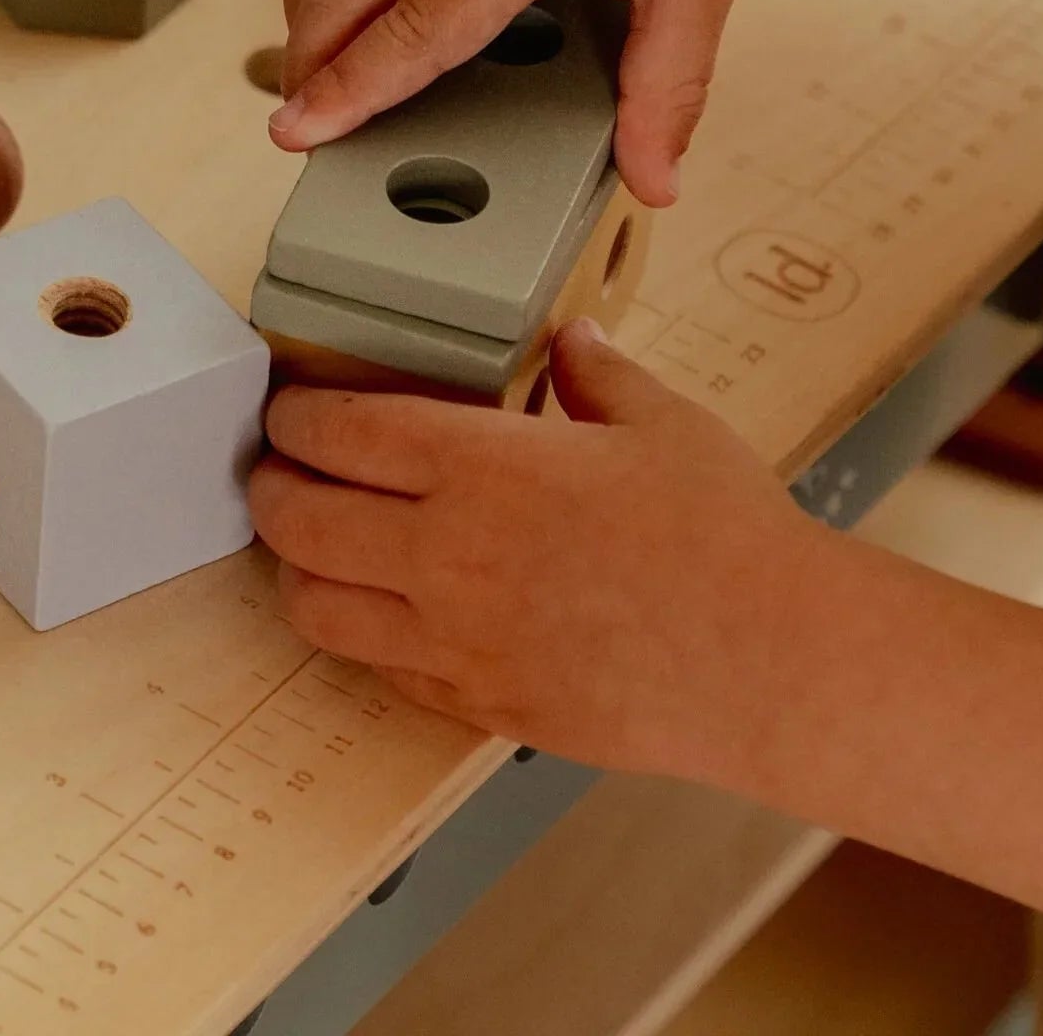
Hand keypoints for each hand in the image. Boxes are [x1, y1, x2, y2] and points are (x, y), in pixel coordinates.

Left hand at [247, 321, 815, 781]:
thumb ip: (599, 374)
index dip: (297, 415)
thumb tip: (572, 340)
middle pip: (298, 520)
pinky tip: (385, 611)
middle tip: (274, 470)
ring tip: (308, 544)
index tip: (288, 407)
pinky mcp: (479, 703)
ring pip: (317, 608)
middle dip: (270, 487)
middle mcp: (448, 555)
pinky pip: (381, 671)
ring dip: (296, 569)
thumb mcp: (663, 422)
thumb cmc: (725, 535)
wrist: (772, 662)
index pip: (342, 431)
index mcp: (484, 467)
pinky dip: (361, 635)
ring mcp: (456, 641)